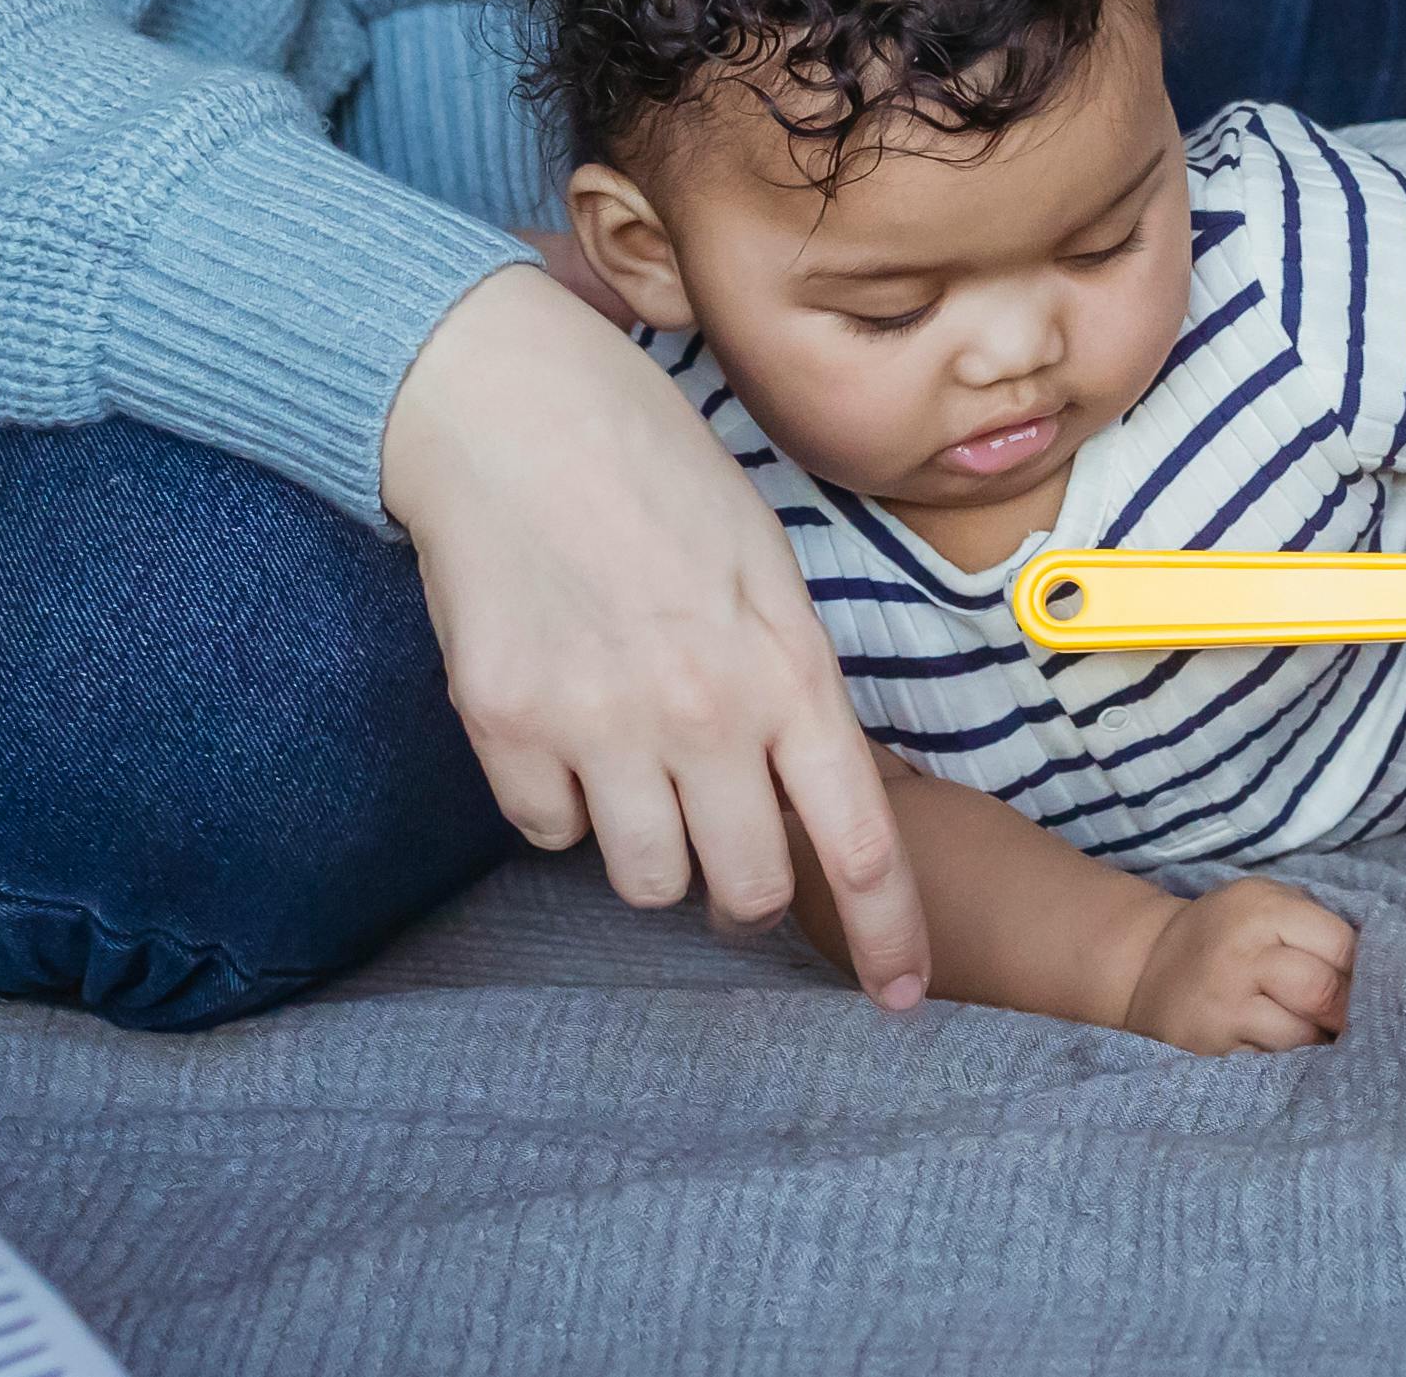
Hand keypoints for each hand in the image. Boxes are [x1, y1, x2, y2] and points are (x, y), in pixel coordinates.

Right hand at [379, 265, 926, 1002]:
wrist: (510, 409)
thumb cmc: (652, 469)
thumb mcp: (764, 564)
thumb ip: (789, 679)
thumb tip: (806, 781)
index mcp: (785, 665)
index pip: (857, 839)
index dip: (887, 932)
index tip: (900, 995)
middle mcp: (699, 712)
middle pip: (745, 890)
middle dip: (746, 888)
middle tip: (727, 839)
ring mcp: (597, 727)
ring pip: (646, 880)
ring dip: (651, 845)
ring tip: (637, 760)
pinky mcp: (504, 729)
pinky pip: (547, 834)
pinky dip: (561, 803)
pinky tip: (562, 721)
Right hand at [1119, 878, 1360, 1053]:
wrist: (1148, 967)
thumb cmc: (1227, 932)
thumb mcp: (1267, 903)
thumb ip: (1319, 926)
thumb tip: (1386, 970)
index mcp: (1259, 911)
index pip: (1341, 946)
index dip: (1367, 969)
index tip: (1377, 982)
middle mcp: (1238, 960)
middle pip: (1325, 994)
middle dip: (1350, 1011)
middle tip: (1360, 1018)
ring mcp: (1222, 1012)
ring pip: (1302, 1038)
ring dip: (1321, 1041)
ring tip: (1321, 1034)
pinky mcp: (1210, 1054)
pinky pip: (1272, 1068)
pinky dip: (1290, 1065)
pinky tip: (1290, 1055)